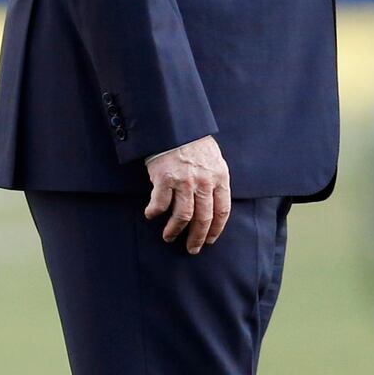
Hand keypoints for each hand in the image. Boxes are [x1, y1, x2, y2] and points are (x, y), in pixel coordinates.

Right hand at [144, 134, 230, 253]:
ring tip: (168, 237)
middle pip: (203, 218)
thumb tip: (212, 204)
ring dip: (174, 230)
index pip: (222, 211)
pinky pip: (160, 204)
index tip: (210, 240)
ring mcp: (184, 181)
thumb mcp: (214, 159)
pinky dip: (154, 212)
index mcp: (219, 177)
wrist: (174, 126)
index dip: (216, 229)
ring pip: (182, 216)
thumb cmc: (193, 143)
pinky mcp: (164, 179)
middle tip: (191, 248)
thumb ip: (214, 181)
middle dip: (197, 237)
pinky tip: (151, 215)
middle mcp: (204, 181)